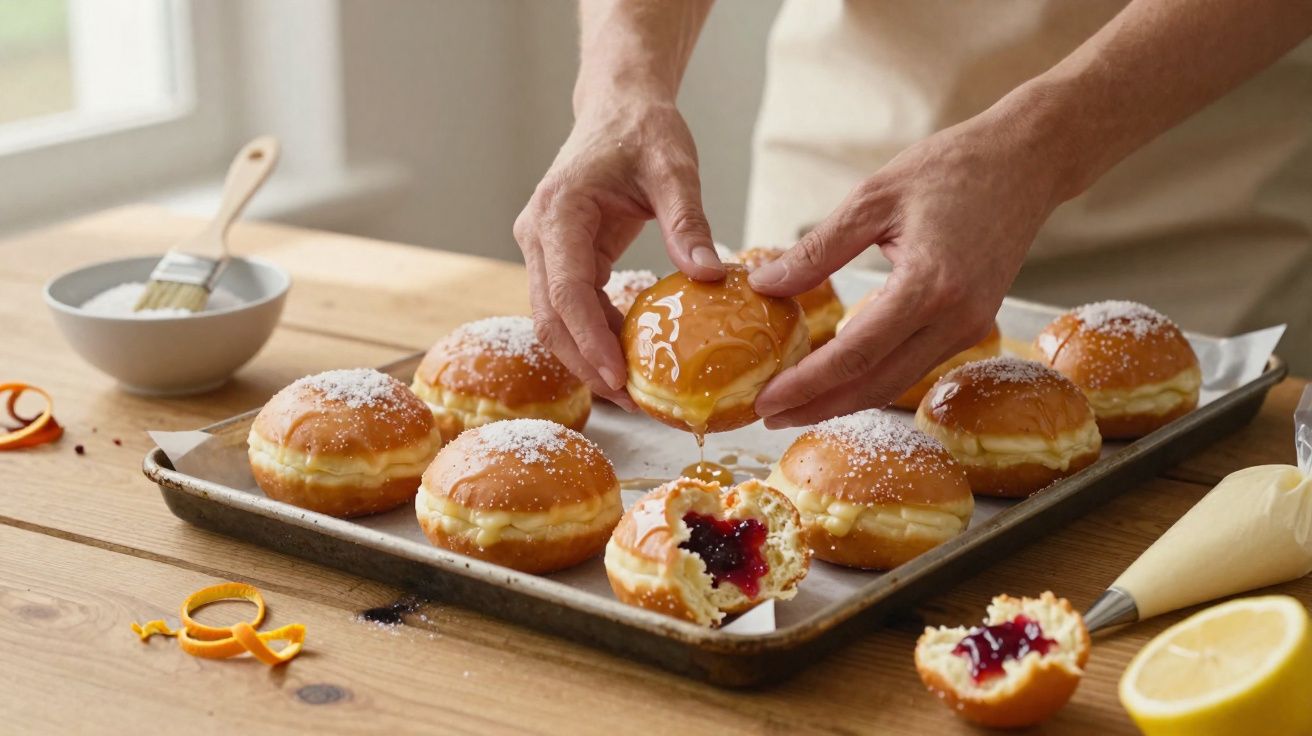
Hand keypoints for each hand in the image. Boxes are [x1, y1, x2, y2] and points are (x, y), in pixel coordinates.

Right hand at [513, 101, 723, 407]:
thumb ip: (688, 222)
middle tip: (637, 405)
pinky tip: (631, 363)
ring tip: (637, 396)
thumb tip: (710, 275)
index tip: (619, 378)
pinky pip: (570, 311)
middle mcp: (538, 235)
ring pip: (554, 322)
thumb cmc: (644, 131)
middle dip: (589, 365)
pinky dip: (596, 340)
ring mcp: (543, 251)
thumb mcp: (674, 169)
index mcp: (558, 212)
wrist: (618, 108)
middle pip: (551, 318)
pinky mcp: (558, 260)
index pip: (565, 290)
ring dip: (589, 360)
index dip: (590, 339)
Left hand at [748, 105, 1066, 426]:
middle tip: (767, 416)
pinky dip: (872, 378)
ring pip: (895, 383)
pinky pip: (914, 365)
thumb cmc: (951, 168)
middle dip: (817, 406)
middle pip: (874, 384)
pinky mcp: (974, 326)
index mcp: (928, 285)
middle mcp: (955, 318)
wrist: (1027, 161)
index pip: (854, 354)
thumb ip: (818, 250)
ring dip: (843, 400)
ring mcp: (970, 327)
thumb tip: (766, 286)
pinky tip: (837, 376)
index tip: (765, 401)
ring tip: (793, 405)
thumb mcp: (872, 198)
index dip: (806, 384)